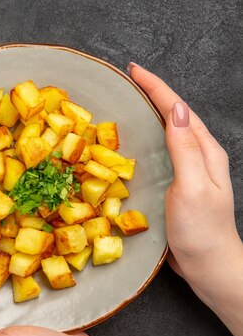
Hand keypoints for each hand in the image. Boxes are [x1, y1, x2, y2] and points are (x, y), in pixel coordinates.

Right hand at [129, 63, 242, 335]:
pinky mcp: (174, 184)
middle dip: (152, 93)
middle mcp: (198, 156)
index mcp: (205, 152)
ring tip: (127, 101)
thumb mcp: (193, 187)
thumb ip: (185, 150)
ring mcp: (187, 170)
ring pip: (166, 132)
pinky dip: (145, 139)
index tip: (134, 70)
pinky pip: (159, 152)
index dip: (157, 88)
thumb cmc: (201, 230)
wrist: (208, 265)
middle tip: (127, 81)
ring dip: (148, 113)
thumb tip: (177, 111)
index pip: (178, 110)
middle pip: (174, 115)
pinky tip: (131, 143)